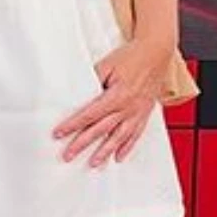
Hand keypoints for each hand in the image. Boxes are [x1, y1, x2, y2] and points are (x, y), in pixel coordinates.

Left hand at [52, 38, 167, 166]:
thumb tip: (77, 94)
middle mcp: (129, 107)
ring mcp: (138, 112)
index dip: (72, 125)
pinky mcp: (145, 113)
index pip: (89, 114)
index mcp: (118, 95)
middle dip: (83, 144)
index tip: (59, 134)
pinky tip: (119, 157)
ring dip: (105, 151)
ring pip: (119, 137)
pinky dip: (127, 147)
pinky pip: (136, 134)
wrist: (156, 52)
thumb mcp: (106, 64)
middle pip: (101, 130)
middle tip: (68, 155)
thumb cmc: (131, 56)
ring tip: (93, 163)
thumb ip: (92, 80)